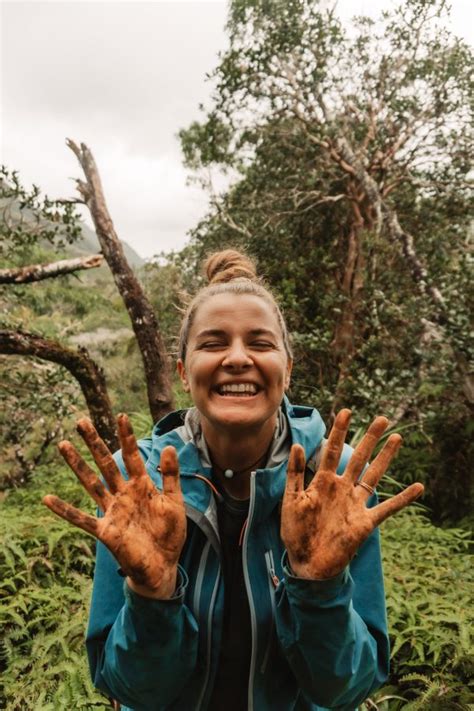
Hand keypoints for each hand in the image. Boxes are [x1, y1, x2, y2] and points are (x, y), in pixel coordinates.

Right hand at [43, 414, 185, 598]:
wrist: (163, 565)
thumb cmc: (169, 534)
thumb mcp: (174, 501)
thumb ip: (170, 476)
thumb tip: (169, 446)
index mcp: (141, 485)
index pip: (131, 455)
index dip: (126, 437)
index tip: (121, 416)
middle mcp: (123, 494)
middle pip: (105, 463)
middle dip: (94, 443)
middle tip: (81, 421)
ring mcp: (112, 511)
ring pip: (91, 483)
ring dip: (77, 465)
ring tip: (64, 445)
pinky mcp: (106, 530)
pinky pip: (81, 519)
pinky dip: (64, 509)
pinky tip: (48, 499)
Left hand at [281, 409, 423, 579]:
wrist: (306, 564)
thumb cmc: (295, 532)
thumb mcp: (290, 500)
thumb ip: (295, 474)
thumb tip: (298, 445)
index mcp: (322, 482)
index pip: (332, 450)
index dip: (339, 431)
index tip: (346, 411)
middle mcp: (342, 489)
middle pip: (359, 457)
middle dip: (369, 438)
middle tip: (382, 418)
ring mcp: (355, 504)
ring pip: (374, 475)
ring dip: (385, 458)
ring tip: (397, 439)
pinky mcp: (365, 522)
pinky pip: (387, 508)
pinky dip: (403, 499)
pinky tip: (419, 487)